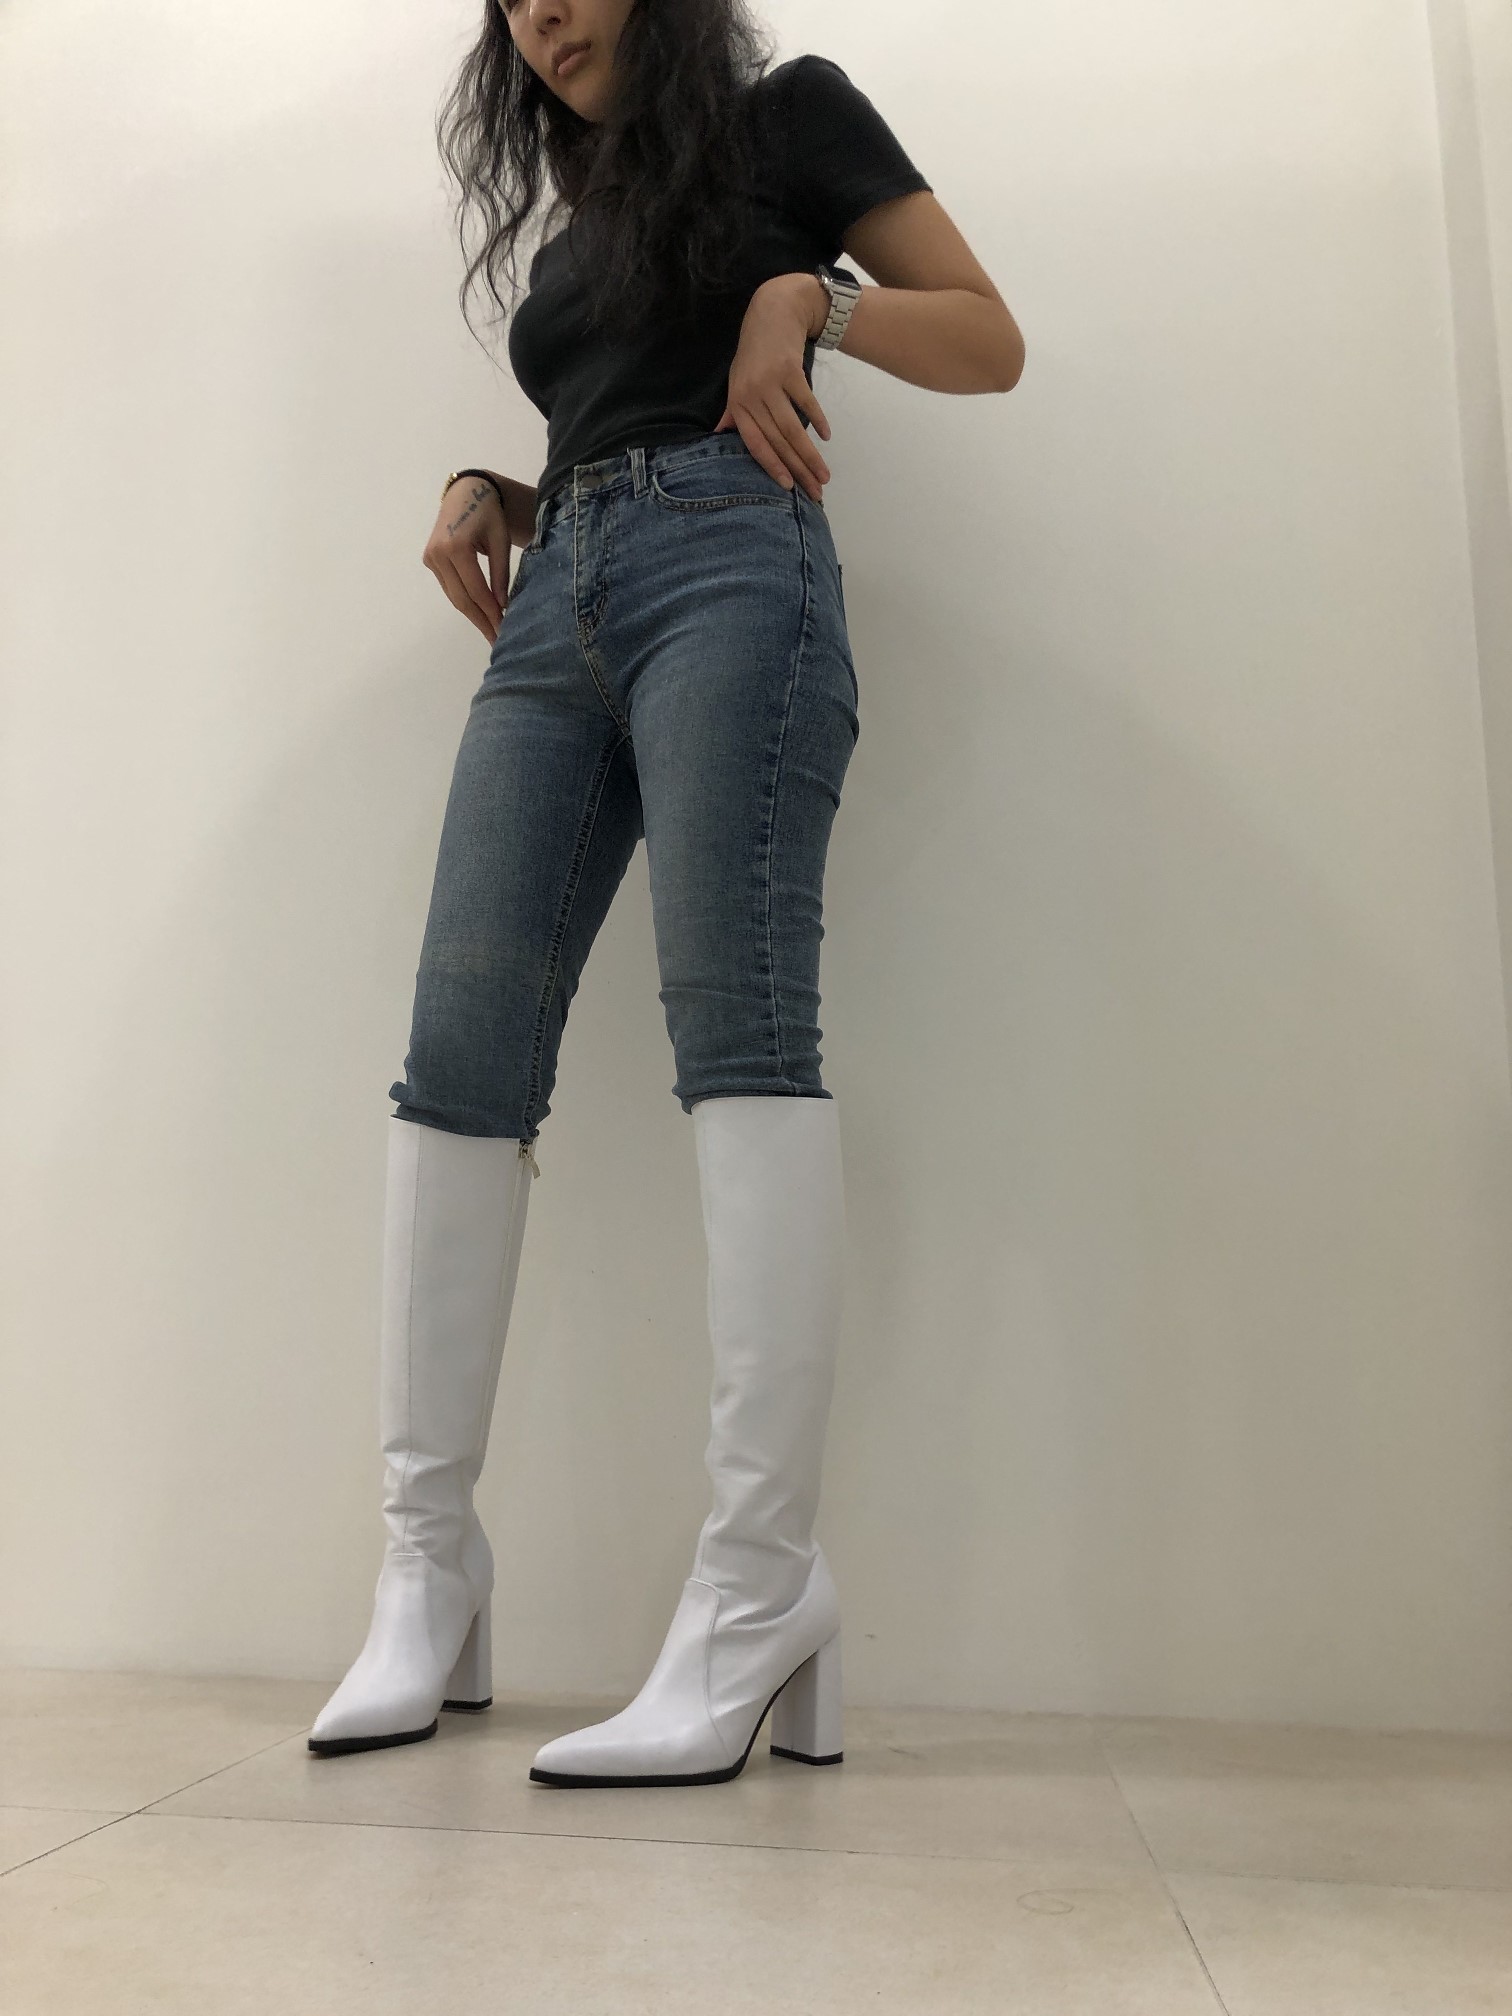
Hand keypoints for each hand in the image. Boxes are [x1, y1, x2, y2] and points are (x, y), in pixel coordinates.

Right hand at [423, 473, 523, 641]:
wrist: (465, 492)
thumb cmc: (489, 513)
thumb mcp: (500, 540)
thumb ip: (501, 573)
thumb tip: (502, 606)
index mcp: (456, 547)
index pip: (476, 589)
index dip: (490, 612)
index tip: (504, 630)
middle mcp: (438, 555)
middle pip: (461, 598)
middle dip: (480, 620)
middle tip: (496, 639)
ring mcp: (431, 558)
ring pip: (453, 596)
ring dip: (472, 615)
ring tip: (490, 631)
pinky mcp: (429, 560)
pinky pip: (449, 587)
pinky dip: (464, 601)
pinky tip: (478, 613)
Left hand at [712, 274, 831, 500]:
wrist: (771, 312)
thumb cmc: (753, 352)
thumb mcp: (737, 381)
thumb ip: (732, 411)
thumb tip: (718, 435)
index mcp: (739, 404)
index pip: (755, 444)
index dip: (772, 467)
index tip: (787, 488)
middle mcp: (752, 396)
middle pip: (777, 441)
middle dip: (798, 469)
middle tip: (815, 491)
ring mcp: (771, 383)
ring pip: (793, 428)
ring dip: (810, 454)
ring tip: (824, 474)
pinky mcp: (790, 371)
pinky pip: (806, 402)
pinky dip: (818, 420)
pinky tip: (827, 437)